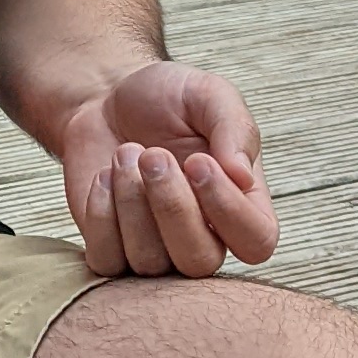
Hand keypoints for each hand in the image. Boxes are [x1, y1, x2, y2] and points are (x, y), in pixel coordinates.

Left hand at [56, 59, 277, 278]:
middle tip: (153, 154)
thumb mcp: (208, 94)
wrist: (103, 97)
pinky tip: (104, 177)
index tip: (198, 161)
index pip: (256, 242)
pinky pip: (108, 261)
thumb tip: (243, 177)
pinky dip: (101, 215)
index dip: (228, 209)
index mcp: (241, 203)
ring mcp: (156, 249)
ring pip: (151, 263)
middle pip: (201, 261)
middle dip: (172, 205)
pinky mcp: (111, 250)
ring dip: (131, 202)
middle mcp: (203, 235)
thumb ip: (235, 129)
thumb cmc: (165, 98)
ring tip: (125, 153)